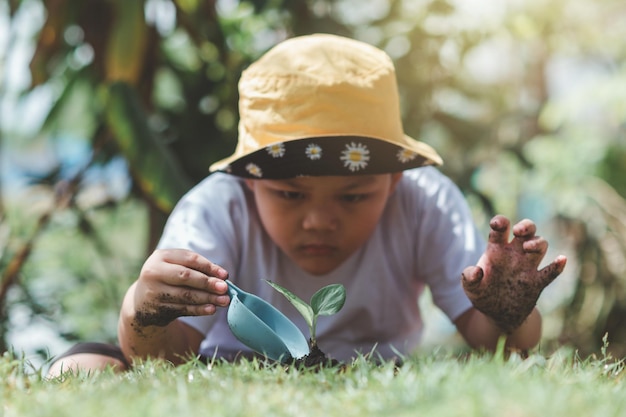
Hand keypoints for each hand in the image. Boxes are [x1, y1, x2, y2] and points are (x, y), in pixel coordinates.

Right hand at [132, 249, 229, 327]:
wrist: (141, 301)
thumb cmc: (167, 278)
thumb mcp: (176, 267)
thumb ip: (197, 269)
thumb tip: (223, 277)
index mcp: (161, 256)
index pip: (189, 259)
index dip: (208, 267)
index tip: (225, 275)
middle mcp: (154, 273)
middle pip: (186, 276)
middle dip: (208, 283)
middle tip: (225, 288)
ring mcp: (154, 292)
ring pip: (185, 295)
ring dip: (207, 298)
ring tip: (224, 301)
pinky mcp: (157, 309)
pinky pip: (182, 309)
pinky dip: (199, 310)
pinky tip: (212, 309)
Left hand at [461, 215, 566, 333]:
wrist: (498, 315)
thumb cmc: (483, 295)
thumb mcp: (471, 288)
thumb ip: (469, 278)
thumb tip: (476, 271)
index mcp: (496, 250)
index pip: (501, 228)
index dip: (500, 222)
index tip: (497, 224)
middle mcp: (514, 254)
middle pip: (527, 231)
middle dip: (526, 226)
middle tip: (518, 231)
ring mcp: (527, 267)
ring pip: (540, 245)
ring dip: (537, 243)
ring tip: (528, 248)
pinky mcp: (537, 282)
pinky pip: (550, 272)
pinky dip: (557, 266)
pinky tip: (561, 259)